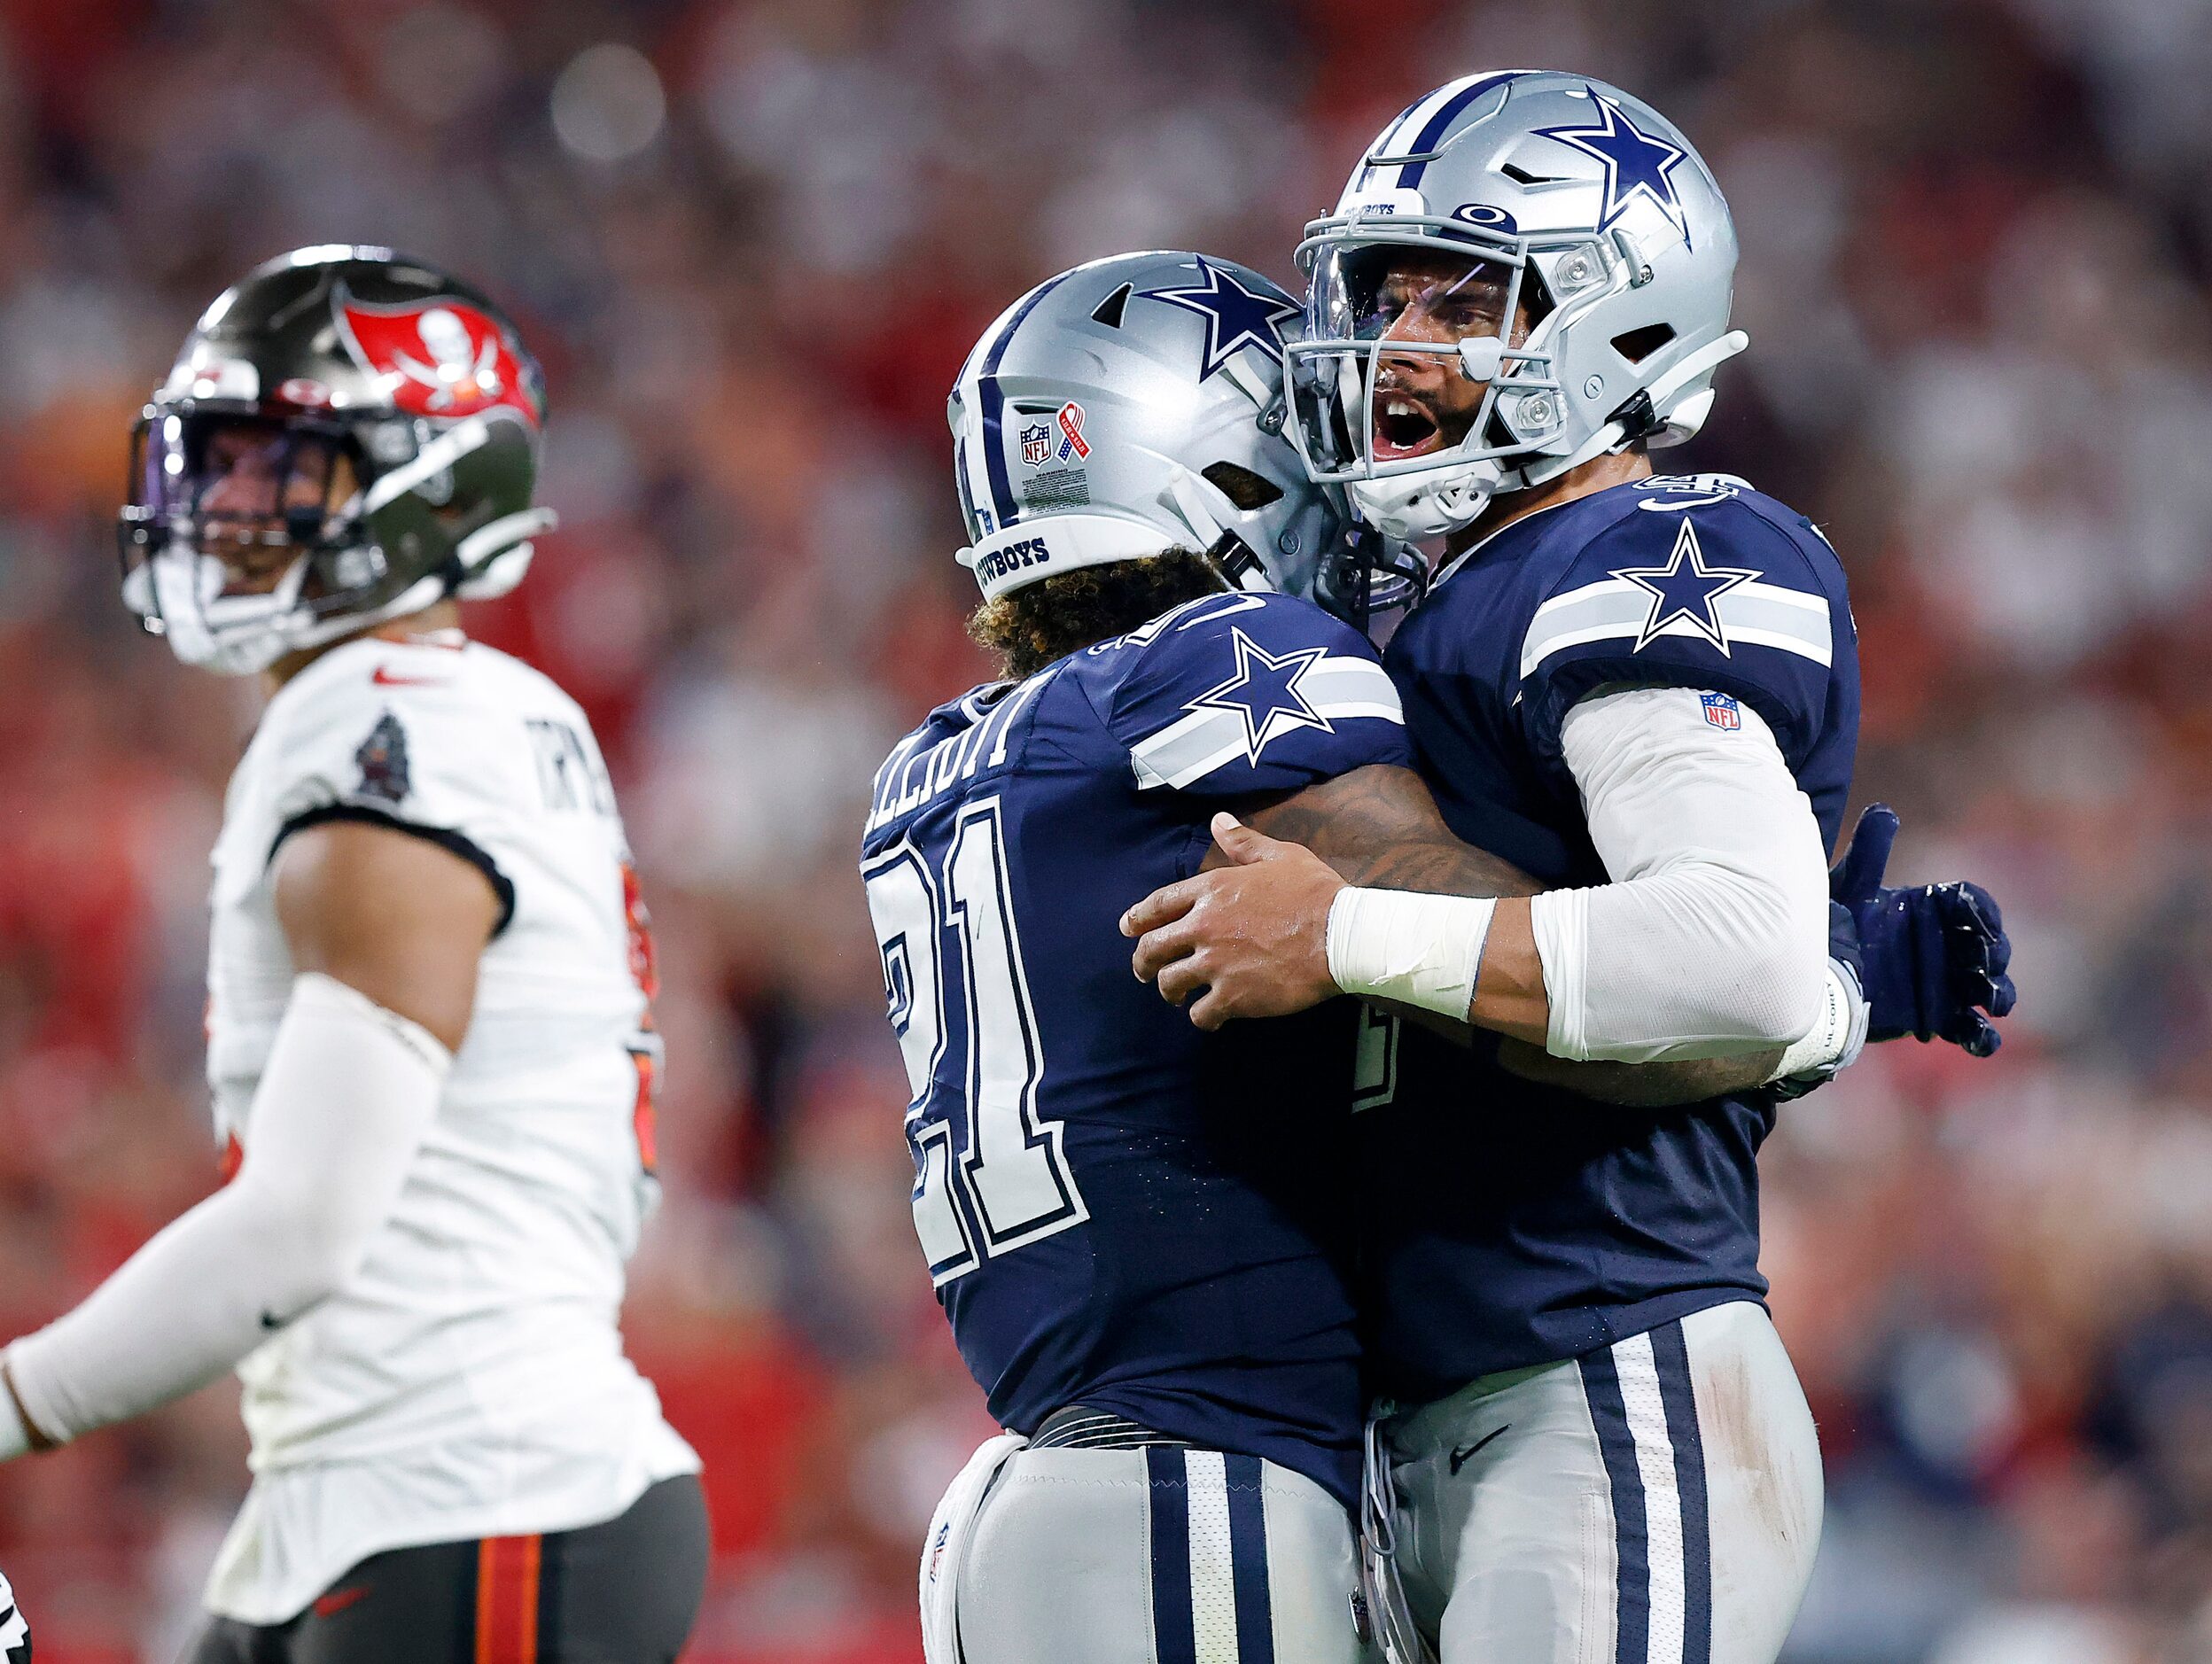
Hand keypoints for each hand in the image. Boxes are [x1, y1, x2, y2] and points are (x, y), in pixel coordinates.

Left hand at [1121, 813, 1344, 1029]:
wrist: (1341, 935)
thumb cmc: (1315, 892)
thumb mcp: (1279, 856)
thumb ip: (1243, 842)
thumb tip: (1218, 820)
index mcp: (1212, 890)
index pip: (1158, 904)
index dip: (1137, 918)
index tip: (1128, 929)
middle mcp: (1203, 926)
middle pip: (1153, 947)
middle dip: (1142, 961)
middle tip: (1144, 971)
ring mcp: (1215, 964)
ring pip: (1170, 982)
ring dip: (1170, 991)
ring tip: (1177, 996)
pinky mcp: (1232, 996)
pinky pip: (1201, 1013)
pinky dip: (1202, 1017)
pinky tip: (1210, 1018)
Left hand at [1830, 804, 2016, 1056]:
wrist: (1814, 979)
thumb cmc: (1837, 928)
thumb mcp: (1851, 889)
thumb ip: (1870, 854)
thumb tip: (1884, 811)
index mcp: (1935, 911)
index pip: (1974, 907)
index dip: (1985, 914)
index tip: (1984, 924)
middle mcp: (1948, 946)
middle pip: (1990, 949)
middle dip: (1996, 956)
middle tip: (1987, 963)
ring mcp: (1948, 983)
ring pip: (1989, 990)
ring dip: (2000, 995)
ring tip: (1994, 1003)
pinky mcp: (1938, 1018)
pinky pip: (1970, 1030)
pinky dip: (1982, 1038)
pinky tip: (1983, 1042)